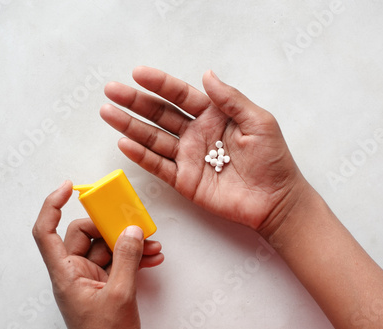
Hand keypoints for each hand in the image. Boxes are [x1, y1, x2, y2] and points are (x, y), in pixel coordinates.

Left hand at [32, 181, 163, 328]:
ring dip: (129, 243)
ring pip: (106, 246)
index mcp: (65, 274)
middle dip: (110, 227)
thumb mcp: (119, 294)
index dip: (52, 205)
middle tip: (131, 224)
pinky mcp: (105, 283)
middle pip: (84, 234)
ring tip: (151, 245)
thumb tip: (131, 230)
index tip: (67, 187)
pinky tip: (151, 257)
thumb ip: (126, 258)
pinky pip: (118, 260)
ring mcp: (90, 277)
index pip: (45, 232)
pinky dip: (134, 256)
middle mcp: (74, 272)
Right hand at [100, 67, 309, 232]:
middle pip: (160, 114)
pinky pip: (158, 165)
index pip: (181, 95)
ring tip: (107, 112)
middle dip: (135, 101)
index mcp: (213, 116)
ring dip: (130, 126)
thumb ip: (231, 99)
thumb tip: (207, 74)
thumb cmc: (273, 160)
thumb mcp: (258, 122)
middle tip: (112, 90)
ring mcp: (188, 157)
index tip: (138, 73)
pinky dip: (141, 155)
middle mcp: (196, 134)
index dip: (160, 84)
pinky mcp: (184, 180)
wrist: (275, 199)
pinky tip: (124, 142)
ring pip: (153, 138)